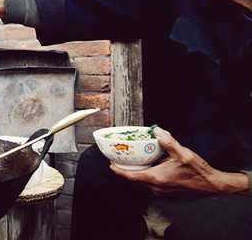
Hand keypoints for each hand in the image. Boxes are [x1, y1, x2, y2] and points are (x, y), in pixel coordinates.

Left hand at [111, 127, 247, 194]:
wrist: (211, 184)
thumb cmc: (198, 171)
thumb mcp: (183, 153)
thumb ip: (169, 142)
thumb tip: (158, 131)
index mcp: (157, 178)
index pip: (131, 176)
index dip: (119, 171)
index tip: (110, 164)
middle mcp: (157, 187)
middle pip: (135, 178)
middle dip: (127, 168)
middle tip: (120, 158)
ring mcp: (161, 190)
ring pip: (143, 180)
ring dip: (138, 171)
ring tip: (134, 159)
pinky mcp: (166, 191)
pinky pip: (152, 182)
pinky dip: (147, 173)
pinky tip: (151, 164)